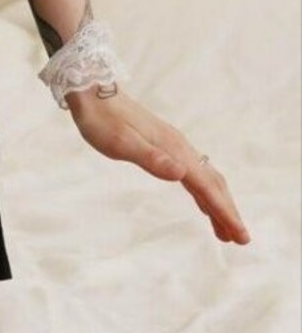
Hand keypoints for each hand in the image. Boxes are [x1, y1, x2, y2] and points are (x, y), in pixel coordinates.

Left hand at [64, 86, 251, 244]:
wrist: (91, 93)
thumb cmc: (102, 119)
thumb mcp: (121, 143)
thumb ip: (151, 158)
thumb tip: (182, 173)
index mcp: (173, 148)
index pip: (206, 186)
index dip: (224, 212)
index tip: (241, 236)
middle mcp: (179, 147)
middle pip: (212, 183)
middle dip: (228, 211)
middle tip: (241, 240)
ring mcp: (173, 146)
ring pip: (204, 180)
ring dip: (218, 205)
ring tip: (226, 232)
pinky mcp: (164, 147)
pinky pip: (192, 174)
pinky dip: (203, 194)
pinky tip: (204, 205)